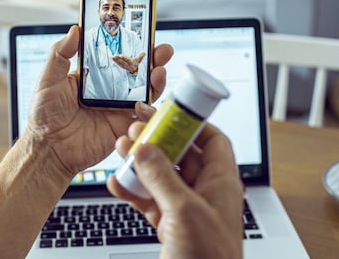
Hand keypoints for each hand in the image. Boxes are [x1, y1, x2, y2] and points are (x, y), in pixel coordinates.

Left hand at [25, 25, 173, 177]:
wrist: (48, 149)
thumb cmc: (44, 116)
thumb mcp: (48, 79)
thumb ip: (60, 54)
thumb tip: (74, 30)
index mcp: (94, 76)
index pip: (117, 55)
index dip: (132, 44)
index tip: (143, 33)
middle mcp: (110, 90)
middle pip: (138, 71)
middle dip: (154, 59)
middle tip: (162, 50)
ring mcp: (118, 108)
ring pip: (146, 91)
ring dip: (157, 80)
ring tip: (158, 71)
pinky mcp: (123, 127)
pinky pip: (143, 117)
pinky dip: (150, 109)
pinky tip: (145, 102)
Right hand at [107, 104, 243, 258]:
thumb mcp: (184, 212)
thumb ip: (163, 177)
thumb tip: (146, 148)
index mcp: (221, 183)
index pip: (212, 140)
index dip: (191, 122)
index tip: (166, 111)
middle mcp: (205, 193)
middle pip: (181, 155)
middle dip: (156, 140)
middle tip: (134, 126)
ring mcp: (187, 210)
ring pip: (162, 176)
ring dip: (140, 163)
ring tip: (120, 149)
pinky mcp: (170, 226)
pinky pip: (150, 200)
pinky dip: (132, 191)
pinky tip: (117, 183)